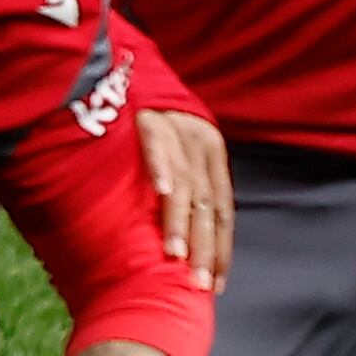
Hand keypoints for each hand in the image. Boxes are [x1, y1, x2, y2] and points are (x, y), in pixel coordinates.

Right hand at [137, 108, 230, 290]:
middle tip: (198, 283)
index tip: (217, 284)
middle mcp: (201, 147)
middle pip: (208, 204)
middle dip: (205, 246)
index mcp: (213, 157)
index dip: (222, 249)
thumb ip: (189, 187)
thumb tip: (189, 239)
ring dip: (179, 221)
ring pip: (185, 183)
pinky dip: (161, 169)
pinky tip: (162, 192)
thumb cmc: (155, 121)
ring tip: (174, 255)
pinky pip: (157, 146)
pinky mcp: (149, 120)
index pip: (224, 211)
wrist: (132, 71)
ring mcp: (177, 132)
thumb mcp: (181, 151)